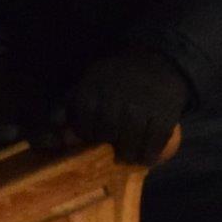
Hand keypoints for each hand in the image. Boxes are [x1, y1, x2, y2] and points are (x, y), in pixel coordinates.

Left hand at [65, 45, 188, 164]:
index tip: (94, 137)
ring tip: (130, 157)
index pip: (84, 126)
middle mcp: (115, 101)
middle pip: (107, 137)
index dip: (88, 135)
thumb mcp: (89, 83)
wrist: (156, 63)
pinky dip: (149, 155)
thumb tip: (59, 134)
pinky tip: (147, 158)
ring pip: (130, 146)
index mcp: (92, 92)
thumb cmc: (116, 78)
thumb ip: (71, 108)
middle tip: (114, 151)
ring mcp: (140, 111)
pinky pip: (154, 145)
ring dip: (130, 156)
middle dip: (109, 146)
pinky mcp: (162, 118)